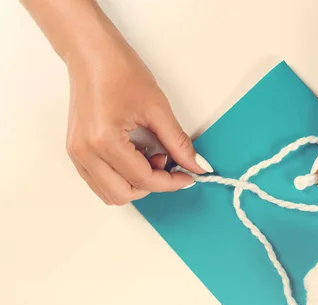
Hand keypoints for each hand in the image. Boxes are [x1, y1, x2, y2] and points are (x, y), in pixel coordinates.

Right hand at [64, 29, 209, 204]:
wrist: (90, 52)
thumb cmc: (119, 70)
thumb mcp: (157, 108)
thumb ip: (178, 142)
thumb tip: (196, 165)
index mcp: (103, 141)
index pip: (143, 180)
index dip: (171, 182)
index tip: (188, 176)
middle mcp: (85, 152)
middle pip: (124, 194)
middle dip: (152, 185)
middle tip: (168, 163)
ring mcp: (76, 153)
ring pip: (110, 192)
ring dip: (135, 184)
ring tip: (151, 156)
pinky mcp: (76, 150)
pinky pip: (100, 180)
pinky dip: (122, 177)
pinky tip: (136, 156)